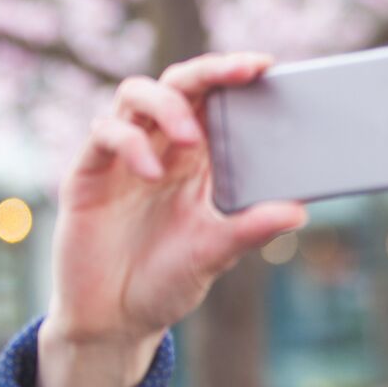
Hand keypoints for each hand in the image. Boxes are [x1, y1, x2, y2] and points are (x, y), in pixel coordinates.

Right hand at [38, 53, 308, 386]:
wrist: (114, 321)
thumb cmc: (167, 281)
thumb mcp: (216, 255)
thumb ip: (251, 229)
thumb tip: (300, 210)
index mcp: (196, 159)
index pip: (214, 100)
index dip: (234, 75)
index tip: (267, 65)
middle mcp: (159, 148)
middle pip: (178, 84)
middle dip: (208, 71)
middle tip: (240, 71)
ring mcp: (121, 157)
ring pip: (135, 94)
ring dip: (166, 105)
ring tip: (189, 139)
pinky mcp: (87, 174)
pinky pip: (104, 134)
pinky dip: (129, 143)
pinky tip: (151, 173)